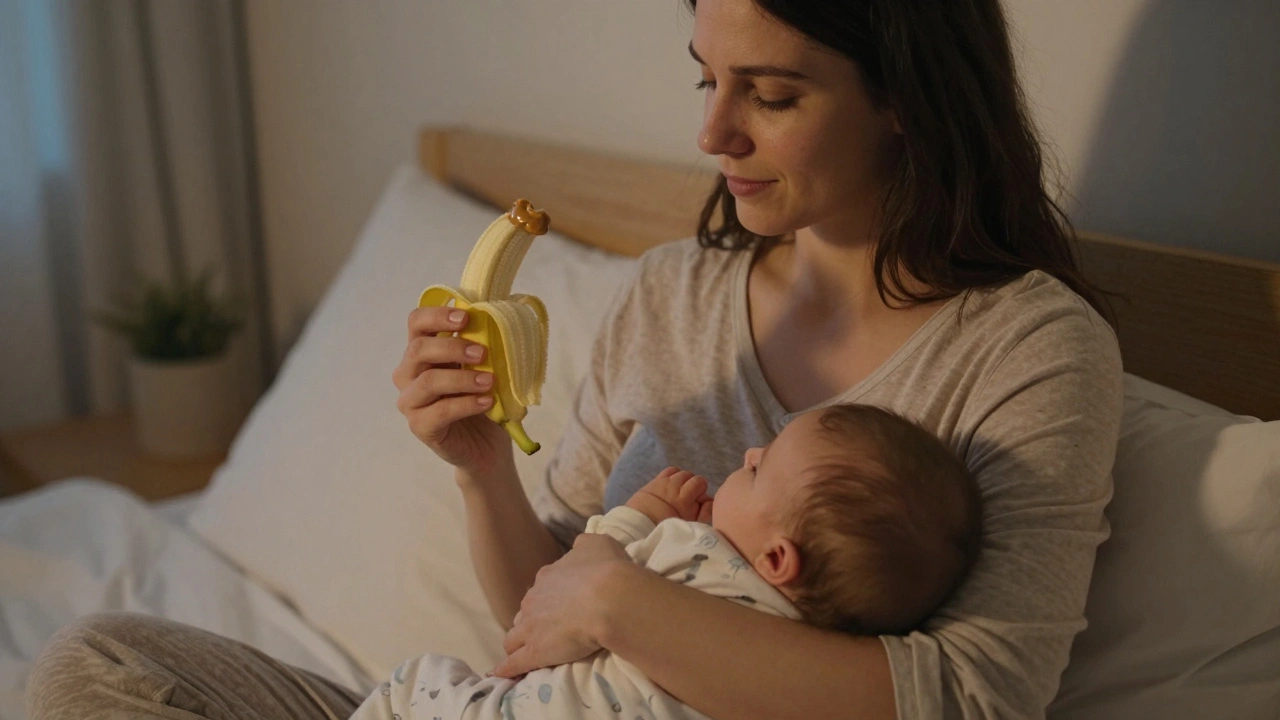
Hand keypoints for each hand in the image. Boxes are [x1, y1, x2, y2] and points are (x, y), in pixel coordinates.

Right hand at [392, 307, 511, 474]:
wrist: (486, 444)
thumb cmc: (482, 398)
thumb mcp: (484, 367)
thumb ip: (483, 345)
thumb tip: (500, 321)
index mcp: (423, 351)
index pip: (417, 323)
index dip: (437, 315)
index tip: (466, 317)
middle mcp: (409, 374)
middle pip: (418, 349)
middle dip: (453, 347)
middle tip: (483, 353)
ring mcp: (410, 401)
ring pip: (428, 381)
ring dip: (462, 378)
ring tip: (490, 381)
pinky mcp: (419, 426)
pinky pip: (439, 412)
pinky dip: (466, 404)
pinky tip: (487, 402)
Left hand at [490, 533, 632, 677]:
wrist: (609, 598)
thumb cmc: (607, 569)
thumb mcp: (598, 544)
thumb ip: (584, 546)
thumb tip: (579, 548)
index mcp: (548, 576)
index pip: (541, 588)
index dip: (549, 598)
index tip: (560, 605)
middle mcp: (533, 599)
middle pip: (525, 612)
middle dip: (532, 621)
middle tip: (547, 630)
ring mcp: (530, 627)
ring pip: (513, 637)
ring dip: (518, 644)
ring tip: (524, 653)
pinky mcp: (534, 652)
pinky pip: (512, 664)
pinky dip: (506, 669)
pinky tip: (501, 674)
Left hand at [626, 466, 712, 522]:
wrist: (640, 526)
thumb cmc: (666, 528)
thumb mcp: (689, 524)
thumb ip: (704, 512)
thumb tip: (710, 499)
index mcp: (684, 499)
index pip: (701, 482)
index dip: (702, 492)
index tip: (698, 502)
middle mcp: (675, 487)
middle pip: (693, 476)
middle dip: (694, 486)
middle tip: (689, 498)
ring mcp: (665, 482)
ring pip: (682, 473)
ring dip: (684, 480)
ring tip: (680, 492)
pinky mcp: (656, 481)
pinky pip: (670, 470)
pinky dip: (674, 475)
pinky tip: (673, 485)